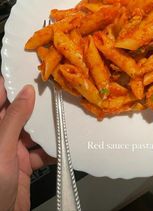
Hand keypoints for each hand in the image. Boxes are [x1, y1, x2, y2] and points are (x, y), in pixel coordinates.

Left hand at [0, 76, 53, 210]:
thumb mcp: (2, 146)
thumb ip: (14, 118)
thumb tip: (26, 91)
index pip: (0, 97)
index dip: (12, 81)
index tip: (27, 67)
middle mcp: (1, 136)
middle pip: (19, 112)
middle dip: (36, 102)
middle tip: (55, 87)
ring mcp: (12, 151)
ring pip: (33, 131)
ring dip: (48, 125)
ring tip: (64, 111)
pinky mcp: (24, 166)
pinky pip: (40, 152)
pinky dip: (52, 149)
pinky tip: (65, 143)